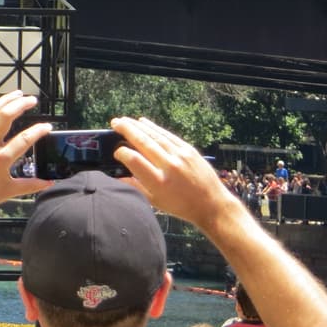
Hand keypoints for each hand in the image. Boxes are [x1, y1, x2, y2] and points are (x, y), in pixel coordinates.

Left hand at [0, 92, 52, 220]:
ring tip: (15, 93)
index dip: (39, 130)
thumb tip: (49, 183)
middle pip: (6, 117)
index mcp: (1, 159)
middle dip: (21, 105)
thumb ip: (31, 185)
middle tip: (31, 100)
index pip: (25, 139)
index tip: (47, 126)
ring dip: (2, 101)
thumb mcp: (9, 191)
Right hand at [110, 117, 234, 229]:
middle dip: (127, 130)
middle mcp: (170, 166)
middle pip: (144, 142)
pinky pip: (168, 135)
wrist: (212, 204)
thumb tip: (117, 176)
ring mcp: (181, 156)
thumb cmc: (181, 206)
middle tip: (114, 122)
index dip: (122, 153)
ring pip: (155, 136)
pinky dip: (154, 128)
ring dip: (138, 126)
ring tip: (124, 120)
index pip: (134, 160)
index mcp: (158, 182)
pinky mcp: (189, 150)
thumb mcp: (155, 201)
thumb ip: (135, 186)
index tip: (116, 152)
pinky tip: (143, 122)